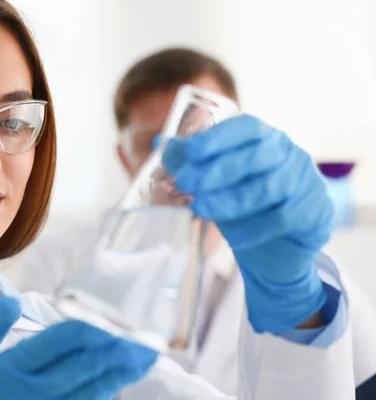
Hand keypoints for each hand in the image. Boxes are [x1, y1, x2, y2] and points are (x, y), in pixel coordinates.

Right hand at [0, 297, 157, 398]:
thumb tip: (14, 302)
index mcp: (16, 366)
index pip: (64, 339)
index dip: (92, 329)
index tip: (109, 323)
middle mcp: (37, 388)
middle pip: (88, 363)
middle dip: (118, 349)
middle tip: (143, 339)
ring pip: (96, 387)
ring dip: (123, 371)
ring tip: (146, 357)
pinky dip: (110, 390)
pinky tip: (125, 378)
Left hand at [162, 115, 333, 332]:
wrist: (281, 244)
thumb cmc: (244, 202)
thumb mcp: (215, 181)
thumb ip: (191, 161)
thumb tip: (161, 144)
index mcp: (264, 138)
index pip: (245, 127)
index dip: (218, 137)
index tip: (191, 151)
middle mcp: (288, 154)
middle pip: (255, 156)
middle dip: (216, 170)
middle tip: (184, 183)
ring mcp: (305, 181)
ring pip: (267, 187)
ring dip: (230, 199)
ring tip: (200, 208)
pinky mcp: (314, 211)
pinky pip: (283, 218)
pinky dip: (254, 229)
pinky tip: (233, 238)